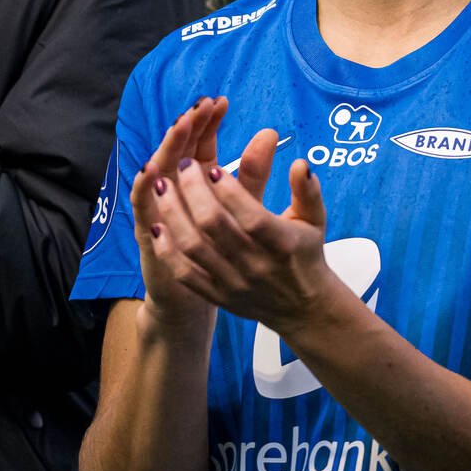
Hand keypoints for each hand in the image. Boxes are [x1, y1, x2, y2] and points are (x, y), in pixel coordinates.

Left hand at [142, 107, 335, 336]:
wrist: (301, 308)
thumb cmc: (305, 254)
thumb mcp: (314, 220)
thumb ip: (307, 189)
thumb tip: (300, 163)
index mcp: (282, 243)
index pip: (250, 216)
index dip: (229, 190)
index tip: (211, 167)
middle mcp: (256, 265)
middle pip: (214, 226)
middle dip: (193, 191)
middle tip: (184, 165)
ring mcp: (233, 283)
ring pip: (193, 246)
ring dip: (172, 213)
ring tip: (161, 186)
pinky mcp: (217, 295)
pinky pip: (184, 273)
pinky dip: (167, 250)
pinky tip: (156, 225)